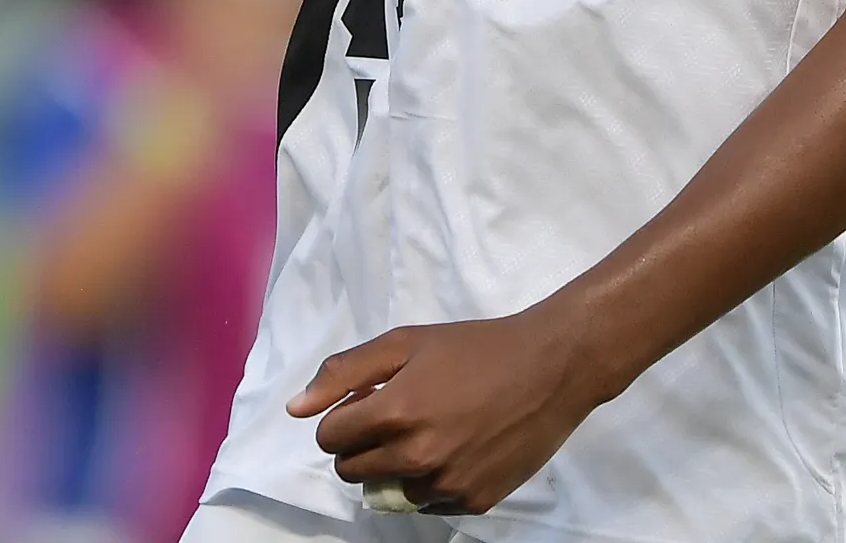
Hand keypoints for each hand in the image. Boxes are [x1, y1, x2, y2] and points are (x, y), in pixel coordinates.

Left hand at [288, 307, 608, 514]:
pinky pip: (428, 502)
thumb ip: (344, 373)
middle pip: (352, 470)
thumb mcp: (406, 343)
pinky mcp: (474, 502)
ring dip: (397, 464)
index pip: (330, 438)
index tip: (367, 402)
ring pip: (390, 488)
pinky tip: (457, 448)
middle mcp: (416, 457)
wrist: (550, 369)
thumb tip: (296, 409)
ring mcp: (447, 485)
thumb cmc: (474, 348)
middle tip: (397, 415)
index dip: (342, 417)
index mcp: (394, 413)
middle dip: (362, 443)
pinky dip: (432, 481)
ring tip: (432, 430)